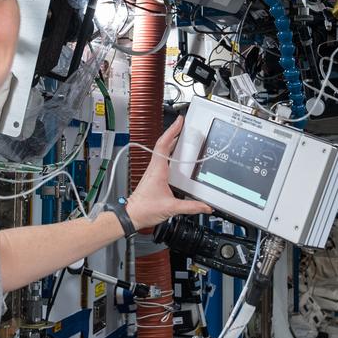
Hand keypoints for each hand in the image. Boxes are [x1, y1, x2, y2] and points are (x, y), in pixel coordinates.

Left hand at [124, 116, 211, 230]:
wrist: (131, 215)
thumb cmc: (144, 209)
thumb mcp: (171, 208)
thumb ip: (191, 206)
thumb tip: (205, 206)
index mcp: (158, 170)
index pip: (163, 144)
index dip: (172, 131)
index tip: (180, 121)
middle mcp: (155, 168)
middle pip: (164, 144)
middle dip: (175, 133)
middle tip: (186, 126)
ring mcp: (154, 171)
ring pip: (163, 152)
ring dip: (172, 142)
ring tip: (184, 137)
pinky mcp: (154, 177)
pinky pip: (163, 160)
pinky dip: (171, 154)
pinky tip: (178, 157)